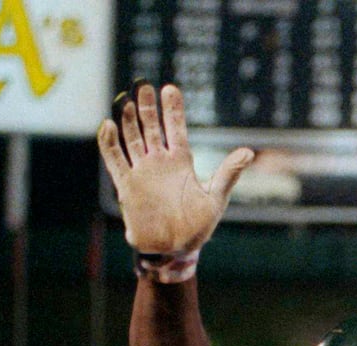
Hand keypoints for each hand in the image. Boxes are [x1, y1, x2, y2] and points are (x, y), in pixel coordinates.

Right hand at [97, 82, 252, 253]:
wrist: (175, 249)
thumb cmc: (198, 226)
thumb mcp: (216, 197)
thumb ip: (228, 173)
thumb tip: (248, 152)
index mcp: (182, 163)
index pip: (176, 129)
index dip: (172, 110)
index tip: (169, 88)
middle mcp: (160, 163)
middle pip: (151, 128)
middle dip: (147, 107)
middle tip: (143, 85)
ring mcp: (142, 172)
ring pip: (132, 139)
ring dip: (127, 120)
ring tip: (124, 99)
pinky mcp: (127, 185)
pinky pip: (115, 160)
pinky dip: (109, 143)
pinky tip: (108, 125)